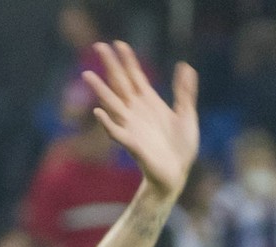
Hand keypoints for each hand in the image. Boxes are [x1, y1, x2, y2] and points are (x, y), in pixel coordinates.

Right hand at [82, 41, 197, 199]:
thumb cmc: (182, 146)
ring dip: (100, 90)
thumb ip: (185, 92)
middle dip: (110, 65)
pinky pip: (116, 132)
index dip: (128, 60)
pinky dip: (107, 123)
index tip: (119, 43)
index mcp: (149, 102)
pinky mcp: (132, 144)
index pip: (135, 76)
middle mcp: (136, 111)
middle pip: (120, 83)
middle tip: (98, 45)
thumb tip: (186, 66)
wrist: (178, 173)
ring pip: (112, 104)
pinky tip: (99, 112)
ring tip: (88, 75)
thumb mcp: (187, 114)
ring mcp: (132, 126)